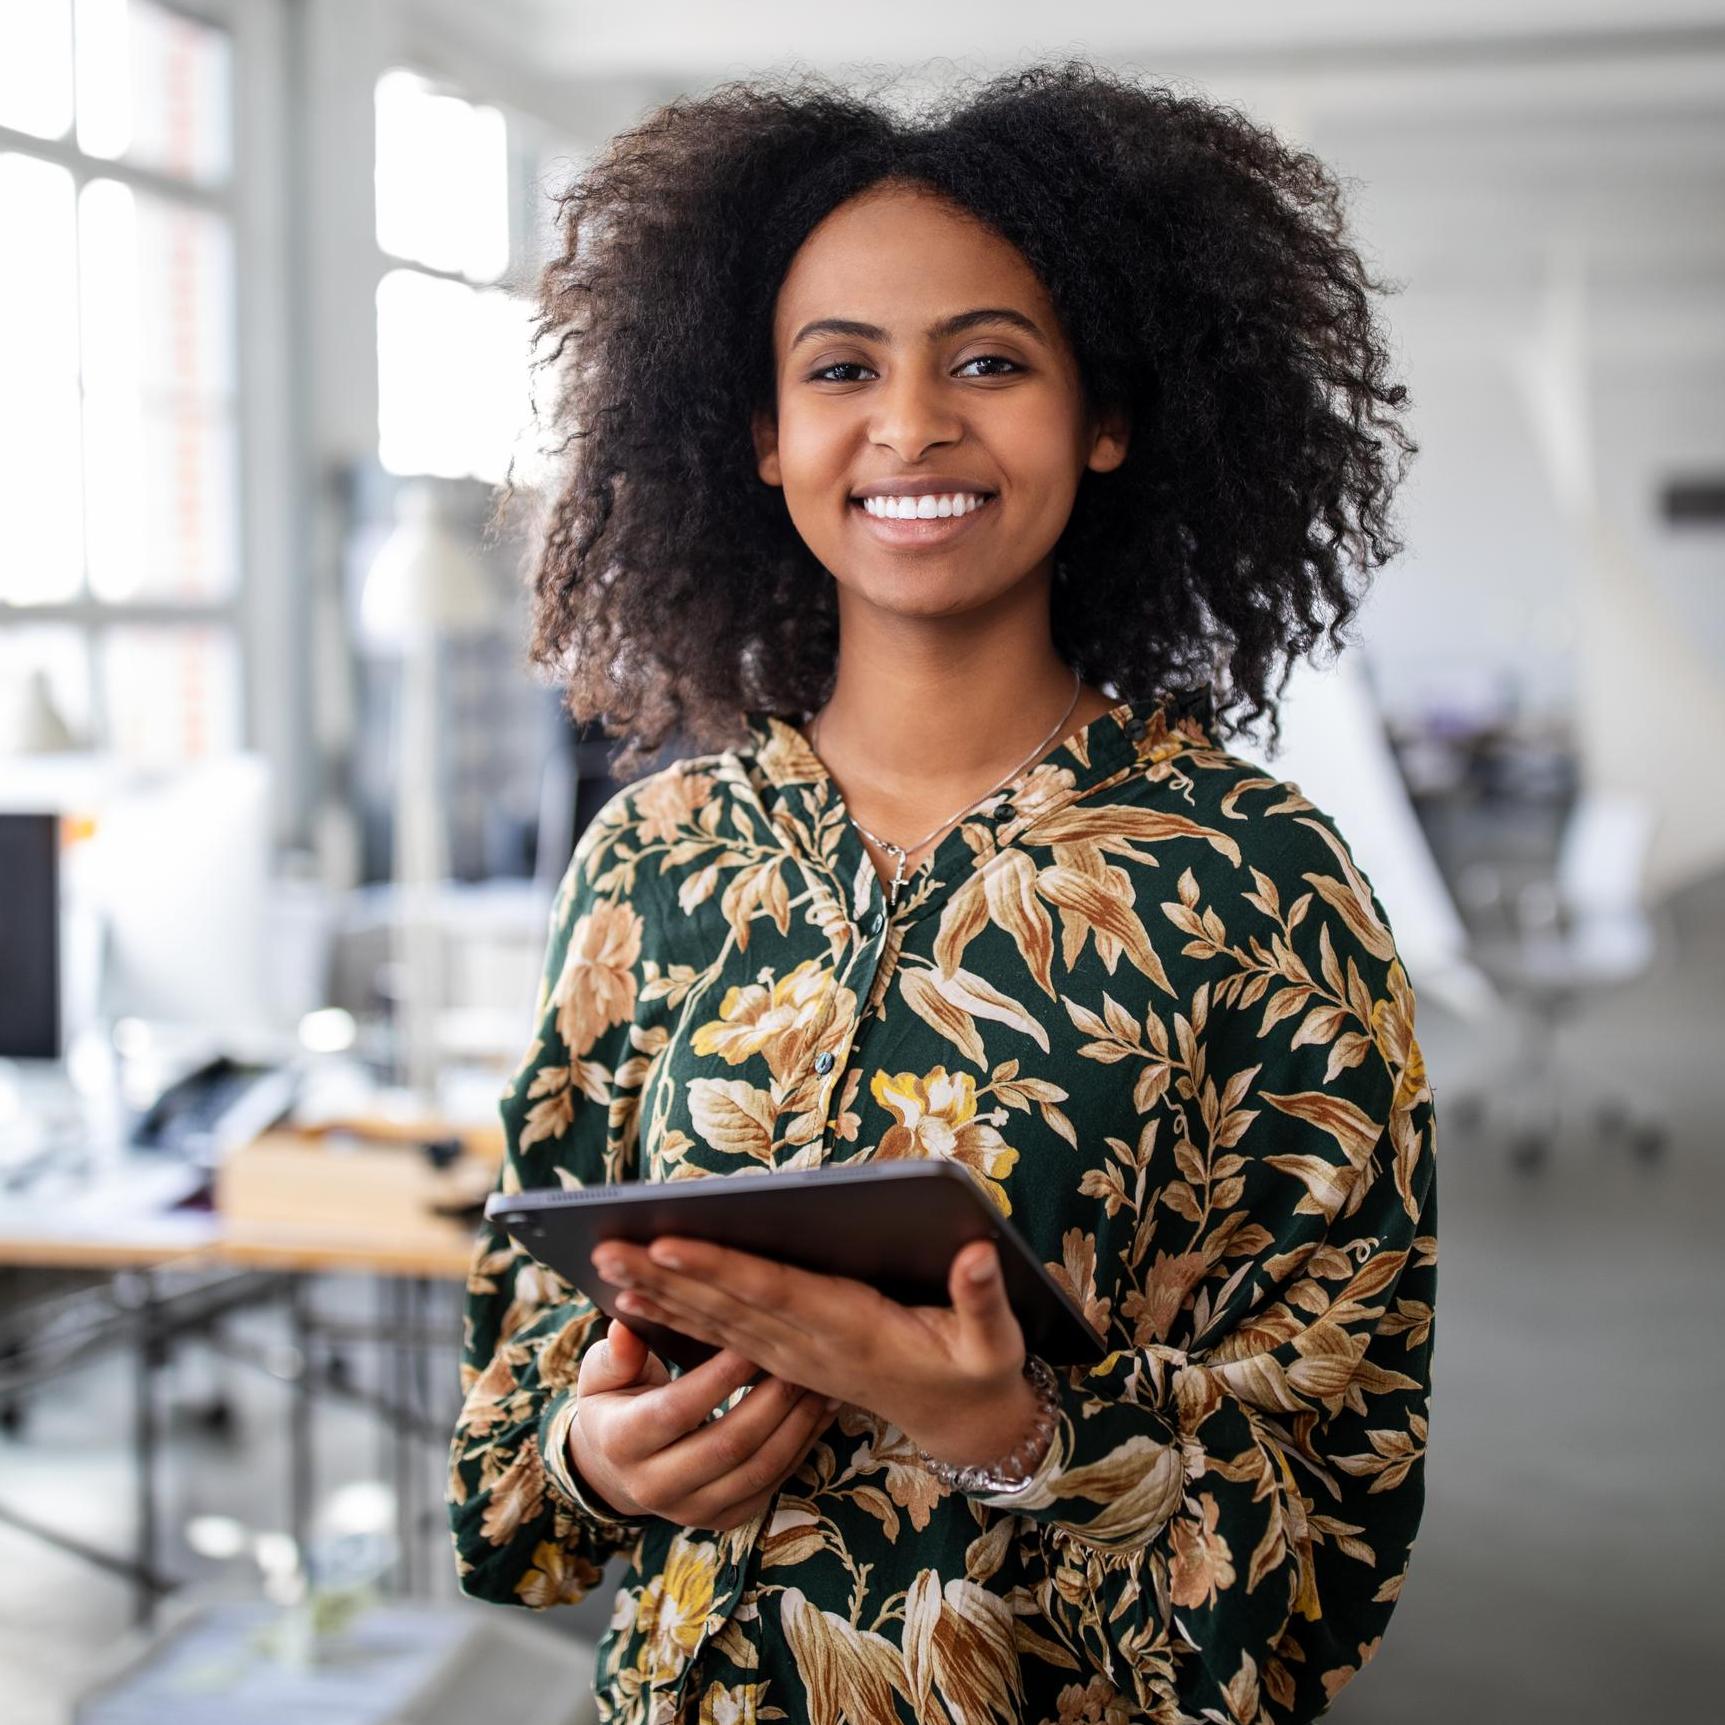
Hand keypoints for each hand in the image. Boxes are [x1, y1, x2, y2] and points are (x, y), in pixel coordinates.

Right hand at [567, 1316, 837, 1531]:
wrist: (616, 1467)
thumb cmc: (615, 1403)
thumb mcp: (603, 1374)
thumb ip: (617, 1353)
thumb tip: (625, 1327)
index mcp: (621, 1443)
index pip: (678, 1409)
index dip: (720, 1376)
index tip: (752, 1340)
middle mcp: (653, 1487)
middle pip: (727, 1444)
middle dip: (772, 1399)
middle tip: (800, 1359)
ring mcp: (691, 1511)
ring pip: (757, 1469)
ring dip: (796, 1424)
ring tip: (819, 1382)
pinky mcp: (723, 1519)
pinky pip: (771, 1484)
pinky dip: (802, 1446)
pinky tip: (821, 1410)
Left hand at [588, 1235, 1038, 1471]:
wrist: (963, 1424)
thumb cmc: (979, 1371)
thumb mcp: (995, 1343)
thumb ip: (984, 1298)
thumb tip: (980, 1251)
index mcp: (852, 1329)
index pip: (774, 1294)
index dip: (720, 1270)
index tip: (669, 1244)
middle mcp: (811, 1345)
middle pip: (728, 1307)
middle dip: (665, 1278)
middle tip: (607, 1246)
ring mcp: (795, 1356)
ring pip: (716, 1323)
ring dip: (660, 1296)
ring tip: (606, 1266)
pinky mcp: (789, 1360)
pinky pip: (723, 1337)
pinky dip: (680, 1317)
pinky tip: (639, 1299)